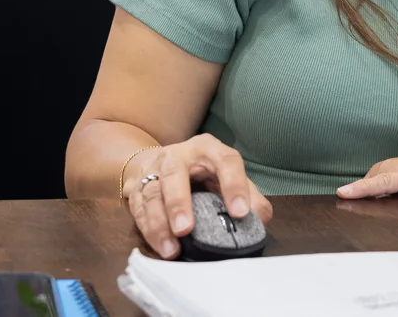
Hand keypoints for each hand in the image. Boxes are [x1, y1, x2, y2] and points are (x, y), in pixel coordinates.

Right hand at [124, 134, 272, 258]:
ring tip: (172, 248)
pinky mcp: (136, 187)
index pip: (225, 161)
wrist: (158, 160)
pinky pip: (138, 209)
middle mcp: (178, 155)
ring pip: (152, 193)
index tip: (240, 213)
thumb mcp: (225, 176)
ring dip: (159, 223)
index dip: (234, 185)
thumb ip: (247, 193)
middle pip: (175, 173)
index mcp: (208, 148)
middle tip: (186, 230)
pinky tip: (161, 246)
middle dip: (179, 202)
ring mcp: (153, 170)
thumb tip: (261, 218)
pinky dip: (149, 229)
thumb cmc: (201, 172)